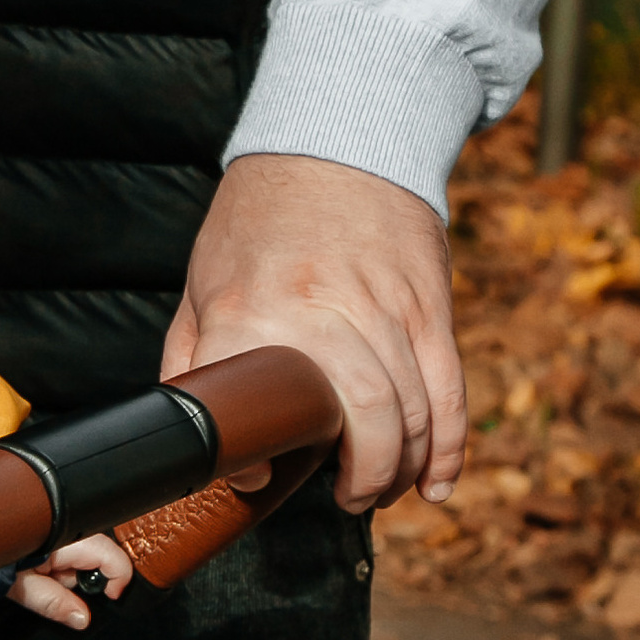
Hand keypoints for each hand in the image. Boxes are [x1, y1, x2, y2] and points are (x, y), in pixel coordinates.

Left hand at [6, 528, 134, 627]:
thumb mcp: (21, 586)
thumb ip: (54, 602)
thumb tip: (82, 618)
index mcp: (67, 538)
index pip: (112, 556)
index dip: (118, 580)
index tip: (109, 597)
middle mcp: (67, 529)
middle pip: (97, 559)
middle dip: (80, 580)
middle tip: (53, 587)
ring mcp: (59, 528)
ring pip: (80, 557)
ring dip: (65, 574)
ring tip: (36, 577)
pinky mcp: (50, 530)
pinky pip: (64, 551)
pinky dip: (55, 566)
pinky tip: (35, 568)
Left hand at [163, 151, 464, 514]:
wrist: (332, 142)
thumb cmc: (259, 220)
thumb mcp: (205, 282)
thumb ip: (194, 356)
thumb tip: (189, 429)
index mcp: (250, 311)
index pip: (255, 403)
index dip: (255, 457)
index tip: (257, 479)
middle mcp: (321, 311)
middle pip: (364, 420)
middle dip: (363, 478)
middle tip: (348, 497)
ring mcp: (384, 308)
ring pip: (413, 412)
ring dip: (403, 467)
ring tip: (380, 488)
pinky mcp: (428, 305)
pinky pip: (449, 390)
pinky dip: (448, 447)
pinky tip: (433, 482)